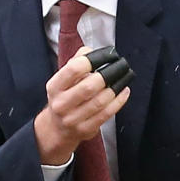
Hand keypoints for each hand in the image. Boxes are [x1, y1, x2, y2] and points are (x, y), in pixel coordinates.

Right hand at [34, 48, 130, 165]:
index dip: (93, 60)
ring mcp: (73, 119)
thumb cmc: (64, 98)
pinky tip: (124, 91)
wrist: (57, 128)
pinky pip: (106, 114)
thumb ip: (76, 61)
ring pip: (99, 102)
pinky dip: (118, 101)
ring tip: (124, 77)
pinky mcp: (85, 129)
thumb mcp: (63, 79)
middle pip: (88, 87)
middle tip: (120, 66)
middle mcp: (61, 103)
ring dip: (116, 88)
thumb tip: (91, 51)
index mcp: (54, 87)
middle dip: (108, 74)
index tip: (107, 56)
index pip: (73, 69)